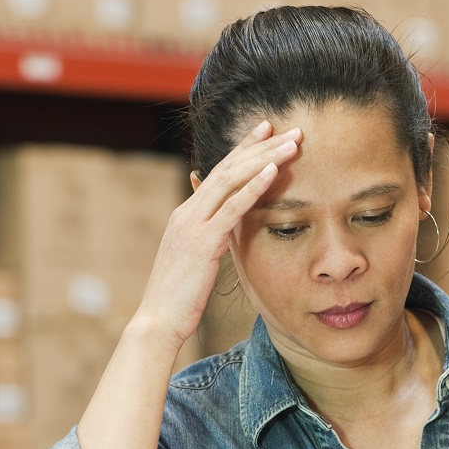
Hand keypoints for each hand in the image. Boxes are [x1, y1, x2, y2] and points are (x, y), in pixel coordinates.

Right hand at [136, 120, 302, 347]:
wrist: (158, 320)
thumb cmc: (179, 297)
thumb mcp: (195, 261)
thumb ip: (209, 238)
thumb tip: (224, 229)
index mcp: (187, 215)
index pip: (218, 172)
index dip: (244, 149)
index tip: (266, 131)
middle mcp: (188, 212)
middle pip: (227, 168)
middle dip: (259, 145)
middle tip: (287, 128)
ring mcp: (193, 224)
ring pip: (232, 180)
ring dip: (265, 158)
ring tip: (291, 143)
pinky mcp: (202, 242)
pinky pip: (232, 208)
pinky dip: (254, 186)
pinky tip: (273, 170)